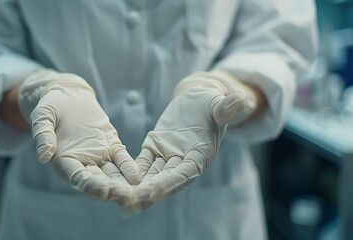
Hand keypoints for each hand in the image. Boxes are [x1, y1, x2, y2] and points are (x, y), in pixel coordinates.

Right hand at [18, 69, 140, 206]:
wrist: (68, 96)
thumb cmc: (51, 107)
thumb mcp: (42, 116)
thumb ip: (43, 135)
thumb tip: (43, 156)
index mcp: (64, 162)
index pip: (78, 178)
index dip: (90, 185)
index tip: (103, 191)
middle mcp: (82, 164)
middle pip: (98, 182)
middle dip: (111, 190)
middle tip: (125, 195)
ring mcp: (99, 157)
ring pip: (112, 175)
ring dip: (123, 184)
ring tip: (135, 191)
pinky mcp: (112, 146)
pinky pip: (122, 159)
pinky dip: (129, 168)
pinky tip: (137, 176)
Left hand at [132, 71, 256, 210]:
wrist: (197, 99)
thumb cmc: (211, 102)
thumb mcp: (219, 103)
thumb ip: (227, 107)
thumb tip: (240, 101)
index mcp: (200, 155)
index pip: (183, 173)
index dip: (167, 183)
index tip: (149, 193)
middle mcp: (183, 161)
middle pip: (164, 180)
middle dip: (147, 191)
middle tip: (128, 200)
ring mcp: (168, 156)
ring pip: (150, 174)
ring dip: (135, 186)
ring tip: (118, 195)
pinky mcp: (155, 148)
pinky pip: (141, 162)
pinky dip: (130, 170)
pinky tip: (117, 178)